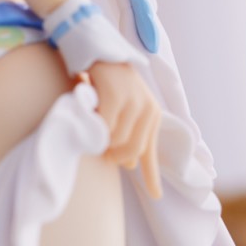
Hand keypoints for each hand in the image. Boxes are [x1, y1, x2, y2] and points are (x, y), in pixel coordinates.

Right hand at [85, 61, 161, 198]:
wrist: (97, 49)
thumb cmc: (107, 82)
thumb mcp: (124, 108)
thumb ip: (129, 132)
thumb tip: (130, 162)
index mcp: (153, 114)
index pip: (151, 151)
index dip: (152, 176)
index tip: (156, 196)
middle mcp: (149, 108)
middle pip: (132, 150)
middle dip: (114, 156)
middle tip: (101, 152)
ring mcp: (134, 102)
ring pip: (116, 140)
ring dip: (102, 140)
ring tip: (94, 128)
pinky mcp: (116, 96)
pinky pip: (104, 127)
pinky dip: (94, 128)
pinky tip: (89, 117)